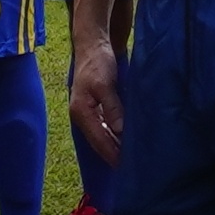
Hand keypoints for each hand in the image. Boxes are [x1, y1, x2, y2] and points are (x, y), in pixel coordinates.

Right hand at [67, 20, 123, 159]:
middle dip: (114, 155)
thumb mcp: (105, 84)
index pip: (99, 141)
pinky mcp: (94, 109)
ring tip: (132, 160)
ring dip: (116, 147)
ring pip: (102, 137)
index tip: (127, 169)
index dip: (113, 155)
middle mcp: (81, 117)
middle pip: (100, 143)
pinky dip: (115, 137)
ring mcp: (87, 114)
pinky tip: (126, 142)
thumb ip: (112, 107)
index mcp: (81, 113)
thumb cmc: (98, 63)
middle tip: (133, 169)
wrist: (92, 45)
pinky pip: (105, 129)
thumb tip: (119, 131)